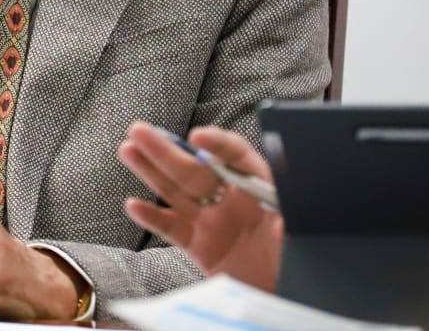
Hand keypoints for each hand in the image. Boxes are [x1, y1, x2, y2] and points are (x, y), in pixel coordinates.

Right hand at [119, 122, 283, 291]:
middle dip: (165, 149)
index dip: (217, 143)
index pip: (235, 155)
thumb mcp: (300, 229)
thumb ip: (290, 210)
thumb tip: (286, 194)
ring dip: (150, 170)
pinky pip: (171, 229)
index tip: (198, 136)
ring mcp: (211, 222)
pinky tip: (133, 205)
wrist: (285, 297)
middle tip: (140, 129)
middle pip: (193, 168)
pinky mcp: (198, 246)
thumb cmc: (299, 262)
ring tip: (128, 149)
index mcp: (257, 187)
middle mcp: (230, 199)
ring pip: (175, 191)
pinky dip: (151, 217)